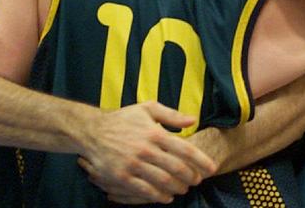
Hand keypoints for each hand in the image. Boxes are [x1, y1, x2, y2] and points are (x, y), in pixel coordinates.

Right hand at [79, 101, 215, 202]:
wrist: (93, 131)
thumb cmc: (123, 119)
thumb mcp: (147, 109)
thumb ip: (171, 115)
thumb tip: (193, 121)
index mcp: (155, 133)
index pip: (185, 149)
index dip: (201, 161)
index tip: (211, 168)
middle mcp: (146, 149)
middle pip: (177, 169)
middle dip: (192, 177)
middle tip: (197, 180)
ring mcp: (134, 165)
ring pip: (164, 182)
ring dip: (178, 188)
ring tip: (184, 188)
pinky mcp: (122, 177)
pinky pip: (145, 191)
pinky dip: (160, 196)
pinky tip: (167, 196)